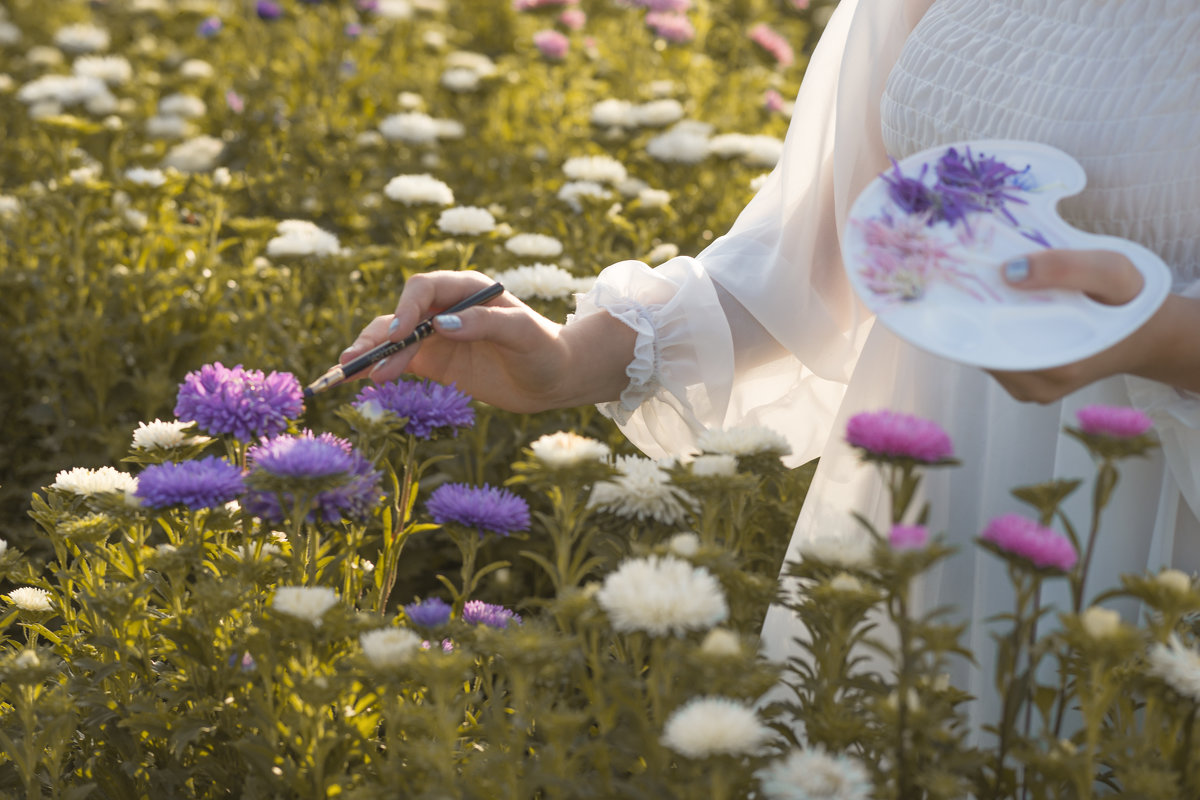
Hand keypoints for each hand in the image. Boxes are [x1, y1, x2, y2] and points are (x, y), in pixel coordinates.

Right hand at [339, 271, 636, 412]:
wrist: (555, 380)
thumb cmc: (546, 350)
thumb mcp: (523, 335)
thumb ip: (486, 324)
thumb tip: (443, 324)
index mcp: (467, 289)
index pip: (423, 289)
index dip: (405, 309)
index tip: (397, 336)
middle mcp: (446, 308)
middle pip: (400, 315)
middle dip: (377, 336)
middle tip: (357, 360)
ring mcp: (437, 335)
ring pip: (393, 338)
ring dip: (370, 353)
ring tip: (347, 373)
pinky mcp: (435, 360)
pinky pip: (399, 361)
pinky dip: (377, 368)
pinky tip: (356, 381)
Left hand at [988, 249, 1199, 401]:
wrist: (1144, 334)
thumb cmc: (1129, 300)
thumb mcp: (1112, 271)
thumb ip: (1066, 268)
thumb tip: (1009, 272)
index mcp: (1060, 367)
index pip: (988, 343)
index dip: (971, 310)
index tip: (964, 281)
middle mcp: (1038, 387)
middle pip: (981, 347)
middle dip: (975, 312)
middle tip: (973, 276)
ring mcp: (1028, 389)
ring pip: (984, 351)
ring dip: (982, 321)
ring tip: (989, 288)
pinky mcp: (1023, 384)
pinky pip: (993, 355)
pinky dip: (992, 329)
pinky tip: (1000, 306)